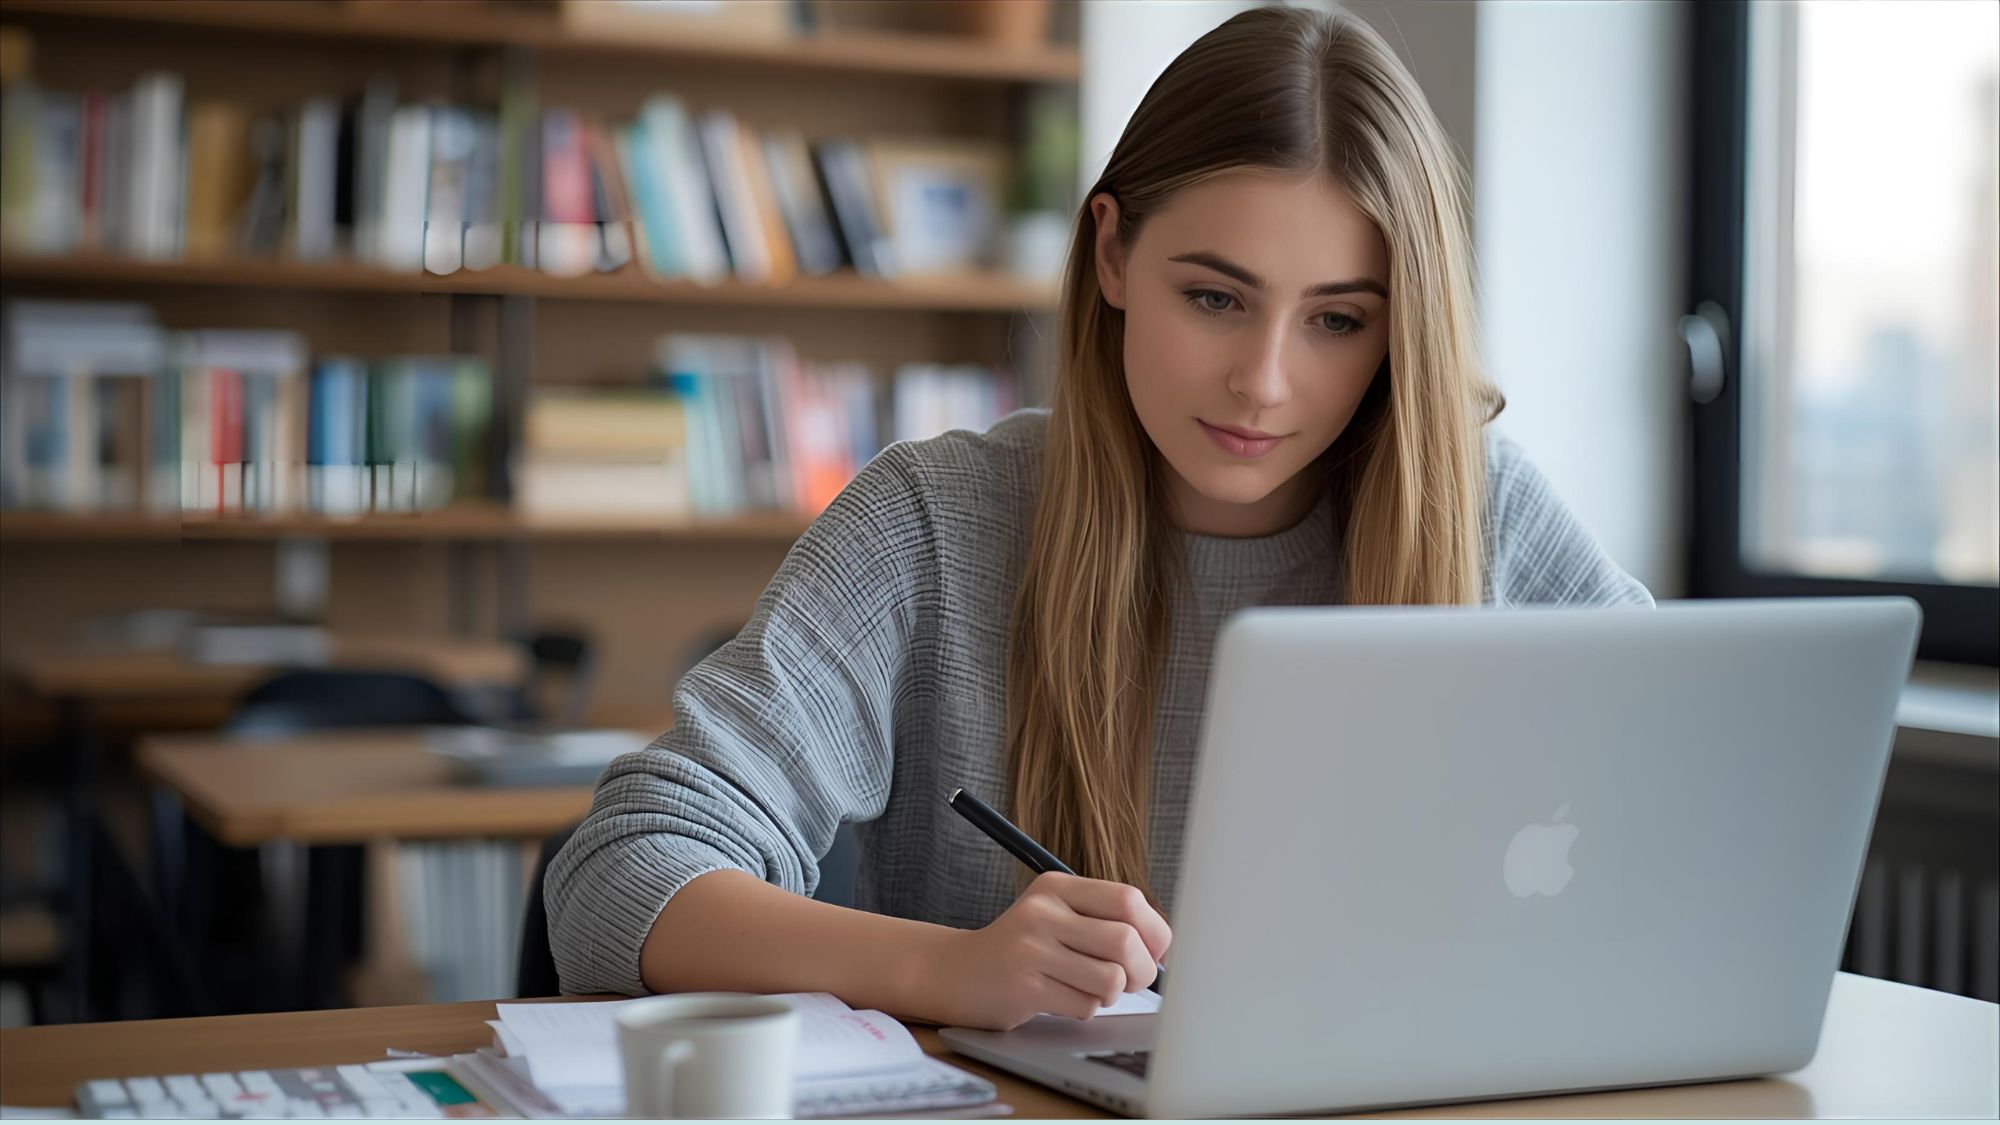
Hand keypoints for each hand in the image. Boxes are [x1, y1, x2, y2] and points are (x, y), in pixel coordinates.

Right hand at [909, 872, 1170, 1029]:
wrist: (957, 972)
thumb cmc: (1021, 948)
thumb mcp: (1055, 915)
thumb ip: (1103, 920)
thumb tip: (1163, 948)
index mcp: (1056, 886)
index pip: (1128, 899)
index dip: (1154, 930)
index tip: (1154, 951)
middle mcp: (1042, 911)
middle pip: (1124, 940)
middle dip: (1141, 970)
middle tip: (1132, 981)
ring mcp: (1031, 949)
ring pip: (1110, 978)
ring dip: (1113, 994)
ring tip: (1093, 990)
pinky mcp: (1024, 987)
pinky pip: (1085, 1005)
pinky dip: (1086, 1008)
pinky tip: (1064, 999)